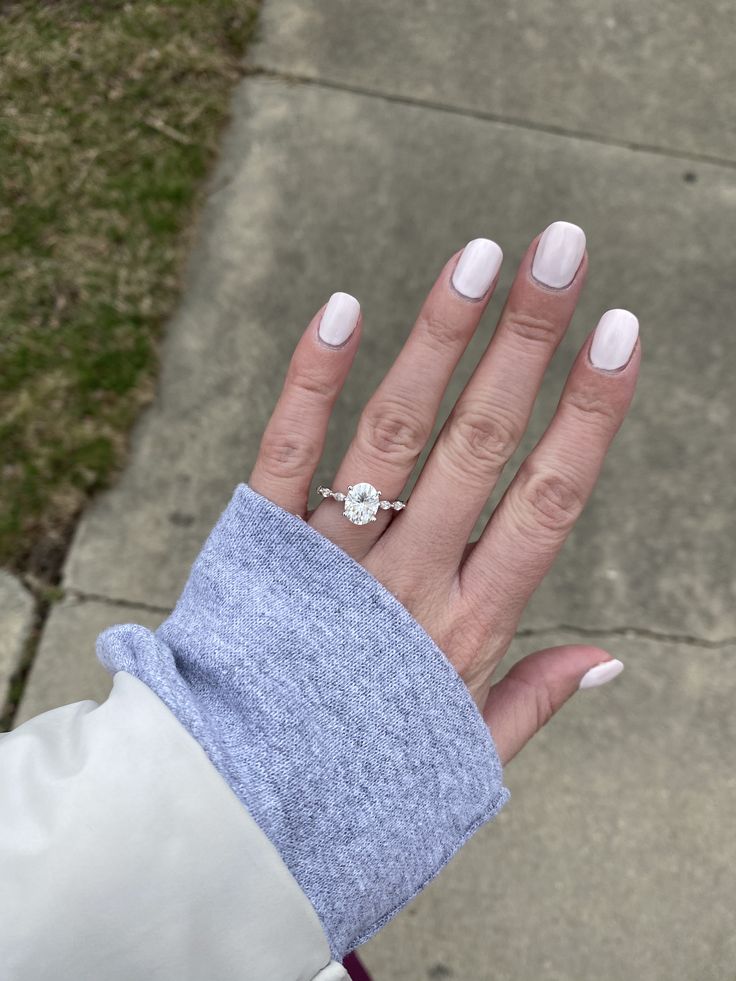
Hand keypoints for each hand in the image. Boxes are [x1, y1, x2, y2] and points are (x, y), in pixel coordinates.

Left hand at [249, 223, 639, 763]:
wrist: (232, 815)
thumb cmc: (357, 786)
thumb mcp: (461, 759)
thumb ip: (533, 701)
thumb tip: (611, 657)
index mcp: (468, 628)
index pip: (549, 501)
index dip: (589, 413)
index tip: (620, 331)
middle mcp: (407, 581)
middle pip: (481, 444)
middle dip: (528, 341)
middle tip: (563, 248)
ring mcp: (331, 561)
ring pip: (396, 432)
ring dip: (441, 338)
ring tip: (482, 255)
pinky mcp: (259, 547)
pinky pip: (287, 452)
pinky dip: (313, 379)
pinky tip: (345, 306)